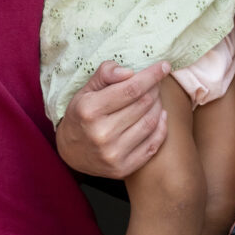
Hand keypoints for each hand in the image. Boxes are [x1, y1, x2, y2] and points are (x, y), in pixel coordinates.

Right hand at [56, 60, 170, 178]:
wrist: (70, 152)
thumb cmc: (81, 115)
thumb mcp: (85, 90)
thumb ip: (105, 75)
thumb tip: (129, 72)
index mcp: (90, 110)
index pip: (131, 89)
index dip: (151, 75)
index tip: (164, 66)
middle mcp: (101, 134)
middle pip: (143, 104)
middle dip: (154, 89)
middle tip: (155, 83)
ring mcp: (113, 154)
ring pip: (150, 122)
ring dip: (159, 106)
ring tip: (155, 98)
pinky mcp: (123, 168)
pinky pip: (153, 144)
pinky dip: (161, 127)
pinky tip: (160, 116)